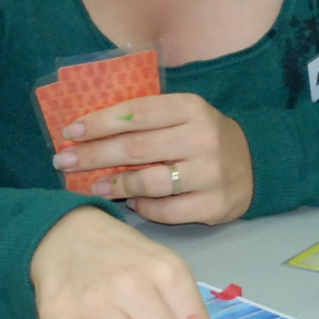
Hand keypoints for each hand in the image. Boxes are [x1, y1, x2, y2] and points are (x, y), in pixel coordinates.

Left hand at [50, 93, 254, 227]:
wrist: (254, 165)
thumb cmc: (202, 136)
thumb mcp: (183, 115)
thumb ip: (146, 119)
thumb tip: (88, 130)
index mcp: (192, 108)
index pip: (137, 113)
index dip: (100, 123)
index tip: (70, 132)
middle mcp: (202, 138)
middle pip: (137, 148)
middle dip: (94, 155)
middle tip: (64, 162)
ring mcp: (210, 174)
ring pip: (149, 182)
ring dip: (114, 185)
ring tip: (92, 185)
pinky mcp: (214, 205)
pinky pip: (166, 210)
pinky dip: (143, 207)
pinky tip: (130, 202)